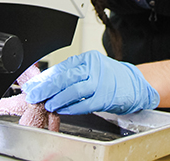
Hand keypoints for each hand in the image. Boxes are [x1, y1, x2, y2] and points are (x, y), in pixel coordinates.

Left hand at [22, 50, 159, 114]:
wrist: (137, 84)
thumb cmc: (112, 78)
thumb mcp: (92, 69)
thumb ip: (73, 74)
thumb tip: (48, 83)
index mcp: (87, 59)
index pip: (61, 67)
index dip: (45, 78)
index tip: (33, 85)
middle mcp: (93, 68)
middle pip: (64, 77)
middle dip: (46, 88)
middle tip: (34, 95)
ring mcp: (100, 82)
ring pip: (73, 90)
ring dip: (57, 98)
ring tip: (47, 104)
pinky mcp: (105, 97)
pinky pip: (84, 103)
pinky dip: (71, 108)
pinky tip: (62, 110)